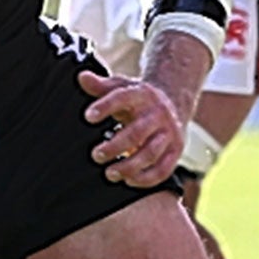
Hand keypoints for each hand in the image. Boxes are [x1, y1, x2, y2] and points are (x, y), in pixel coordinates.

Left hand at [78, 69, 183, 187]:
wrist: (173, 103)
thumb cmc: (137, 99)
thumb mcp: (120, 87)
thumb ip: (100, 86)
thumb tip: (81, 77)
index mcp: (142, 95)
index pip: (123, 97)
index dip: (106, 106)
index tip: (88, 117)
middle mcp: (159, 114)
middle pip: (137, 132)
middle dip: (115, 146)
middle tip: (96, 155)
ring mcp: (170, 133)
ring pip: (151, 153)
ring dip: (129, 166)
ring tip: (109, 173)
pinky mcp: (176, 150)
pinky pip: (164, 169)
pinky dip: (146, 179)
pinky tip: (128, 181)